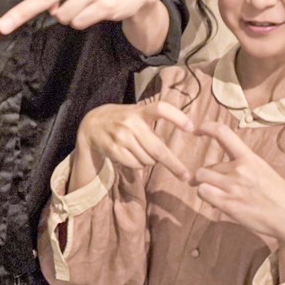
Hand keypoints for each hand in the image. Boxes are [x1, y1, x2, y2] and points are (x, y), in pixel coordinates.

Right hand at [77, 101, 197, 182]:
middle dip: (173, 164)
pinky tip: (132, 158)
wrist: (92, 124)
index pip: (161, 109)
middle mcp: (130, 122)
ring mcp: (120, 136)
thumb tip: (171, 148)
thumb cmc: (122, 120)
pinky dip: (138, 165)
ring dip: (150, 162)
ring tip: (141, 153)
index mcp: (140, 110)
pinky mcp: (113, 149)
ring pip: (147, 160)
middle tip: (185, 176)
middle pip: (157, 148)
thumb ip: (151, 126)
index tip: (192, 128)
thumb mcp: (136, 115)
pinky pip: (135, 165)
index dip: (177, 117)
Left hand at [192, 122, 284, 265]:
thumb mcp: (263, 171)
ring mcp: (233, 187)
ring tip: (211, 194)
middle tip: (210, 186)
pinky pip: (203, 193)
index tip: (197, 130)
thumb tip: (221, 171)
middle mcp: (240, 169)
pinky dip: (205, 197)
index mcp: (250, 158)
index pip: (223, 133)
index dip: (207, 127)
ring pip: (200, 178)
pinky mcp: (228, 204)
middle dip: (205, 177)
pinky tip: (215, 203)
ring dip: (202, 186)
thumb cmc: (279, 196)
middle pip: (207, 167)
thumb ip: (243, 167)